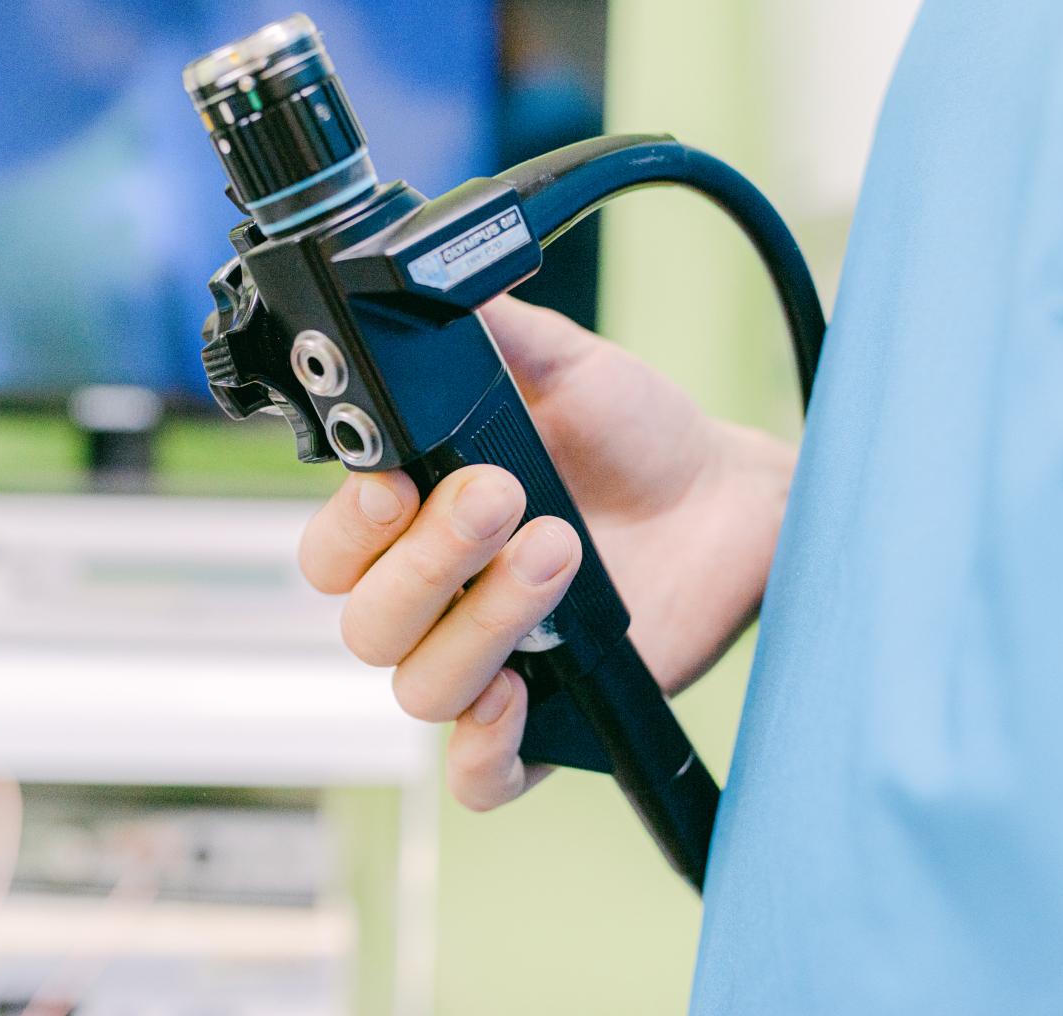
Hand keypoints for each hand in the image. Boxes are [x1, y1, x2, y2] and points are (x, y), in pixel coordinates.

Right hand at [299, 295, 794, 810]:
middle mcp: (438, 600)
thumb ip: (493, 333)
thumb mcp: (566, 367)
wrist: (730, 497)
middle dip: (425, 562)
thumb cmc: (638, 435)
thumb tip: (425, 287)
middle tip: (500, 494)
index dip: (349, 527)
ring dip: (478, 623)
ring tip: (555, 550)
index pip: (332, 551)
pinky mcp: (547, 723)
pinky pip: (478, 776)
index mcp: (416, 521)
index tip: (395, 483)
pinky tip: (515, 696)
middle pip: (367, 623)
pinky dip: (480, 751)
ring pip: (421, 687)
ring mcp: (488, 662)